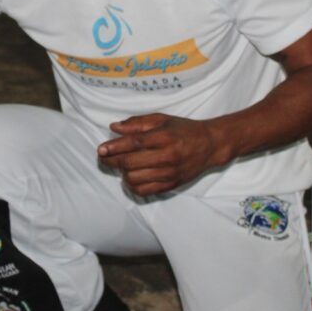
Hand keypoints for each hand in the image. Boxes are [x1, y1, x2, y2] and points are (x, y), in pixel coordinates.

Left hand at [97, 113, 217, 195]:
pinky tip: (130, 177)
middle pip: (130, 163)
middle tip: (103, 157)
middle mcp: (167, 156)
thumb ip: (137, 123)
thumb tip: (114, 128)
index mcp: (164, 137)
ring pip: (134, 179)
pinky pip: (144, 191)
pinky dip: (132, 186)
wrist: (210, 145)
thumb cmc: (183, 129)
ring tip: (121, 166)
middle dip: (112, 160)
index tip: (101, 148)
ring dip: (122, 173)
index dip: (114, 147)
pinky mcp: (171, 185)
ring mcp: (169, 173)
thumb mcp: (162, 119)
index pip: (133, 143)